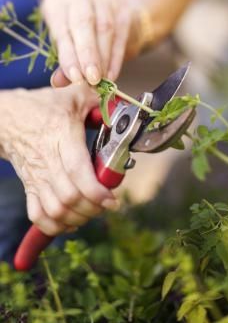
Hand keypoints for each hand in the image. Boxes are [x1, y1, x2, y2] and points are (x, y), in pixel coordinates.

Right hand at [0, 82, 118, 235]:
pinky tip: (70, 222)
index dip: (96, 191)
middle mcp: (48, 161)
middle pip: (69, 197)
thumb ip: (98, 101)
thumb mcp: (72, 95)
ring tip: (92, 212)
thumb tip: (120, 110)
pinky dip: (55, 226)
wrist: (6, 119)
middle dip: (93, 208)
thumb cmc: (41, 107)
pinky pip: (37, 216)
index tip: (112, 198)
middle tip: (107, 204)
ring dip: (78, 218)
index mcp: (61, 136)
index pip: (77, 171)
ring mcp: (36, 177)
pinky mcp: (29, 187)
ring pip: (55, 211)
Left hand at [42, 0, 142, 85]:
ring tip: (101, 81)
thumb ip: (64, 61)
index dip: (69, 55)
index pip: (61, 29)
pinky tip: (112, 75)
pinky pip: (120, 35)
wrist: (111, 13)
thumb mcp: (67, 42)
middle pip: (84, 23)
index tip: (76, 78)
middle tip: (92, 79)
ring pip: (105, 29)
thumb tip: (58, 82)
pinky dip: (116, 58)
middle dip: (88, 55)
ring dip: (103, 59)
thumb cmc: (81, 32)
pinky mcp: (123, 6)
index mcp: (56, 0)